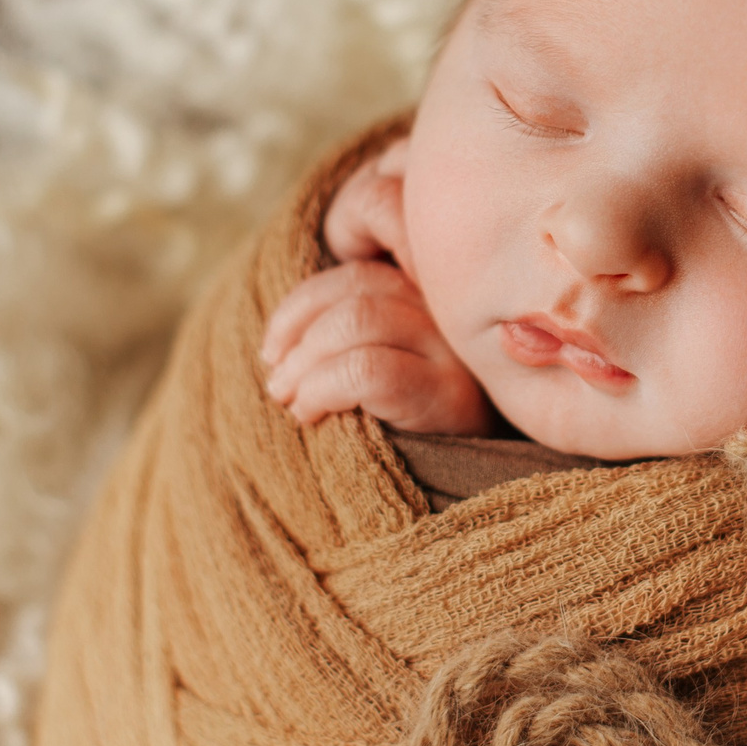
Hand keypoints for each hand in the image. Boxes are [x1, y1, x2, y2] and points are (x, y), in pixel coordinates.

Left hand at [260, 141, 490, 432]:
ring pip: (356, 320)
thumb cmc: (414, 422)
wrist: (473, 485)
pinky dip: (321, 389)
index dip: (304, 297)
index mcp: (434, 288)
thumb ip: (360, 320)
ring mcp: (454, 348)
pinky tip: (310, 414)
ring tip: (288, 397)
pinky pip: (365, 369)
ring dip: (303, 363)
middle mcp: (451, 307)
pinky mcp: (451, 393)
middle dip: (294, 329)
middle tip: (273, 376)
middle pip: (356, 285)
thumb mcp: (393, 357)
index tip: (275, 344)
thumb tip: (279, 335)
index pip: (363, 260)